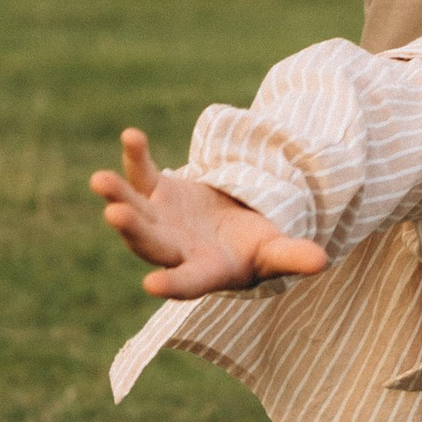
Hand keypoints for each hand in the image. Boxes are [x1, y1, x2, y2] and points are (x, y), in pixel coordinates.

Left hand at [89, 129, 328, 300]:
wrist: (230, 228)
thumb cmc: (255, 247)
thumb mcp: (274, 250)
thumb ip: (291, 256)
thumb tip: (322, 262)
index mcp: (205, 271)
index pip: (186, 282)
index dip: (172, 283)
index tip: (152, 285)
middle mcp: (174, 250)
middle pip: (150, 243)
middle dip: (132, 230)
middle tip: (114, 215)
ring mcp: (158, 221)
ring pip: (134, 210)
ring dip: (117, 196)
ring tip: (98, 180)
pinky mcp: (155, 193)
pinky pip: (140, 175)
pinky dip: (135, 157)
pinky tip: (131, 136)